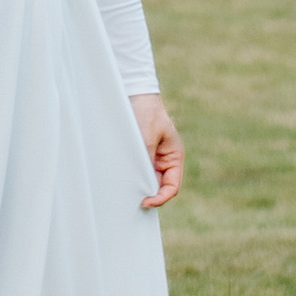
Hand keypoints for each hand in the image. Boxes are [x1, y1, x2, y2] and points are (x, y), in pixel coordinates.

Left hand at [129, 92, 183, 209]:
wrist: (135, 93)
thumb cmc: (146, 112)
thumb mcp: (146, 137)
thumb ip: (146, 159)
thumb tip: (141, 182)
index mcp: (174, 157)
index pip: (171, 186)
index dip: (161, 198)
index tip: (145, 202)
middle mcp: (164, 161)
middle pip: (158, 187)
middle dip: (147, 195)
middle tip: (132, 202)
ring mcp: (152, 158)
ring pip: (146, 181)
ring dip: (138, 187)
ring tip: (125, 194)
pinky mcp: (139, 155)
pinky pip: (136, 171)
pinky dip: (130, 178)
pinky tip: (121, 181)